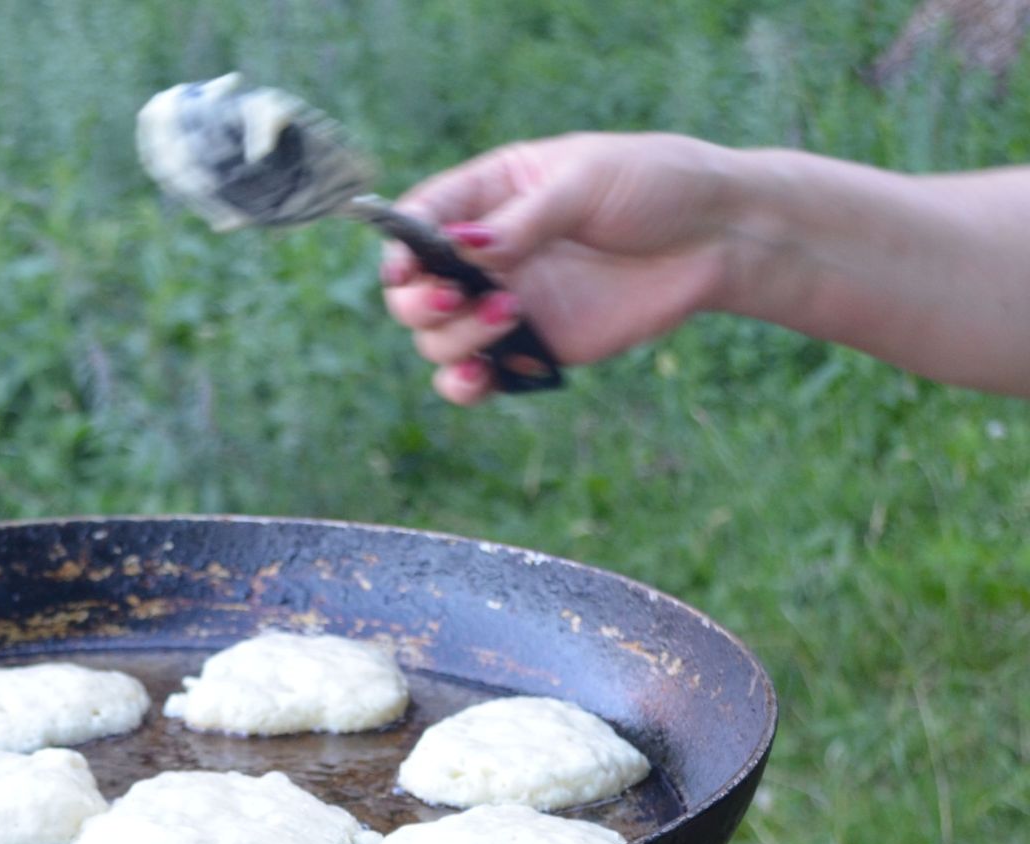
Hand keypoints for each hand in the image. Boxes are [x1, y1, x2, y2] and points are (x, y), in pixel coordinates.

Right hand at [382, 133, 739, 404]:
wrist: (718, 237)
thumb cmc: (655, 186)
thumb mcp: (587, 182)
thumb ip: (522, 220)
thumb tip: (462, 249)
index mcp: (489, 196)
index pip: (419, 221)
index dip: (400, 247)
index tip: (405, 268)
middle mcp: (484, 255)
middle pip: (413, 291)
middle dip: (419, 300)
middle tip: (453, 297)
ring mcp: (504, 305)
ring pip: (438, 339)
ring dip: (455, 336)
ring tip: (509, 314)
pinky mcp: (531, 350)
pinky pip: (476, 379)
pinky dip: (466, 386)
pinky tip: (481, 377)